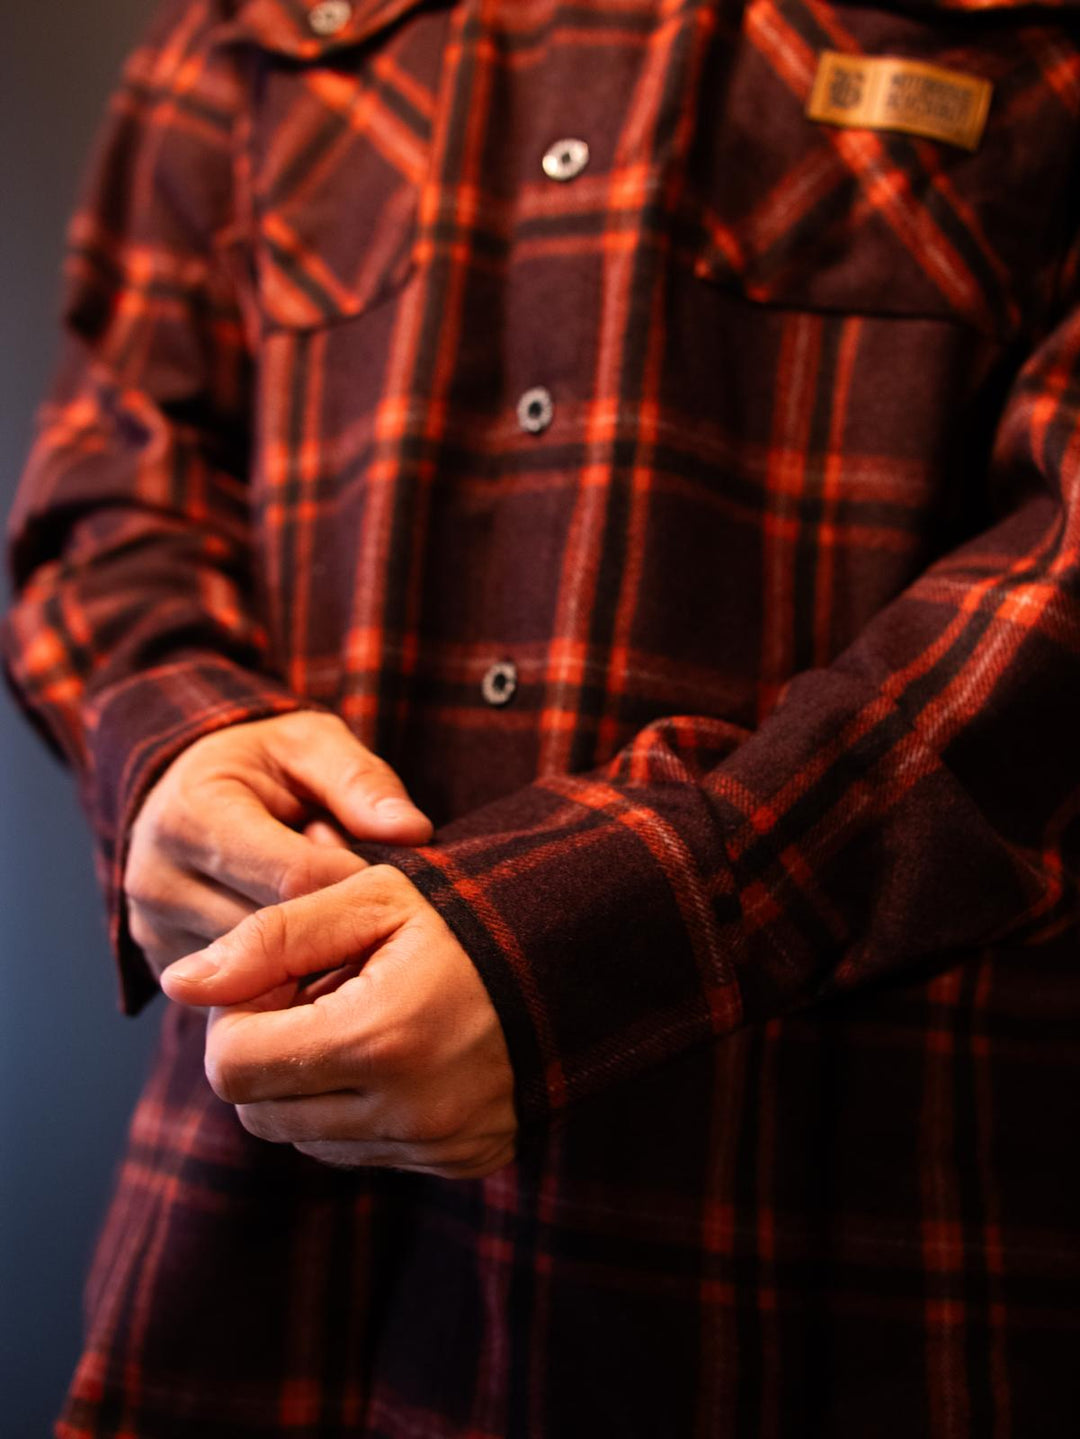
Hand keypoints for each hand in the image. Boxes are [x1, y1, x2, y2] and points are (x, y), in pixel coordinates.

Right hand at [124, 711, 432, 977]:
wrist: (188, 786)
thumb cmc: (262, 762)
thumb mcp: (314, 745)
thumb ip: (362, 782)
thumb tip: (412, 831)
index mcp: (191, 815)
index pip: (292, 877)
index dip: (355, 883)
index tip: (394, 882)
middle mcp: (158, 880)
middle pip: (275, 933)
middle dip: (334, 920)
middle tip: (372, 903)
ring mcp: (156, 930)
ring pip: (259, 973)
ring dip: (312, 953)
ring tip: (338, 917)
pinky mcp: (167, 965)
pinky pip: (241, 991)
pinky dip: (285, 974)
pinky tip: (311, 945)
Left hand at [159, 866, 517, 1179]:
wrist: (584, 952)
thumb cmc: (470, 911)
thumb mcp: (370, 900)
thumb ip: (270, 938)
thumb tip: (179, 983)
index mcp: (382, 1036)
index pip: (232, 1066)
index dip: (236, 1016)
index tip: (281, 977)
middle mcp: (411, 1110)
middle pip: (259, 1113)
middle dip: (266, 1052)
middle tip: (317, 994)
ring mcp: (440, 1144)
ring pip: (306, 1141)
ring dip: (310, 1084)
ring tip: (362, 1018)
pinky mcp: (464, 1161)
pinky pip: (364, 1154)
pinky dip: (358, 1109)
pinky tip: (399, 1051)